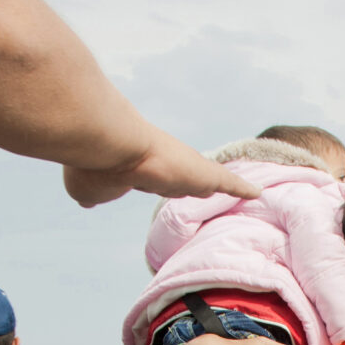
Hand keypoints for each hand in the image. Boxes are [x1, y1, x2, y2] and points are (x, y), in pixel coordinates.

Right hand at [64, 133, 260, 208]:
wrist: (108, 145)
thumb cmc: (92, 165)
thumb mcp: (87, 189)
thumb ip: (93, 194)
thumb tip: (88, 200)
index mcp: (137, 170)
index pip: (153, 179)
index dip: (160, 183)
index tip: (166, 186)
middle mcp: (163, 166)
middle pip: (183, 179)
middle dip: (193, 184)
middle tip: (207, 189)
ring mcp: (183, 168)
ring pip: (206, 179)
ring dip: (220, 186)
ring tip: (237, 190)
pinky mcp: (201, 174)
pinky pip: (226, 182)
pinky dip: (240, 188)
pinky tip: (256, 193)